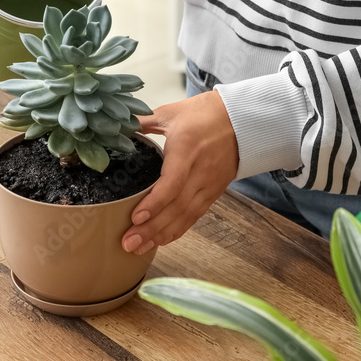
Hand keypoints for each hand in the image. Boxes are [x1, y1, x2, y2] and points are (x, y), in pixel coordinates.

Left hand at [122, 91, 238, 253]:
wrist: (243, 120)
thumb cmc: (207, 113)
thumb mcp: (172, 111)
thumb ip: (143, 121)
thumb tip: (117, 126)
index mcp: (187, 148)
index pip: (172, 183)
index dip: (155, 203)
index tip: (135, 217)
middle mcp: (200, 171)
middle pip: (176, 206)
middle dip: (151, 228)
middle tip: (128, 243)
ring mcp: (209, 184)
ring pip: (185, 215)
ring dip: (161, 235)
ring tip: (138, 248)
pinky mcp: (214, 192)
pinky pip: (195, 216)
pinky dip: (178, 230)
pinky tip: (161, 241)